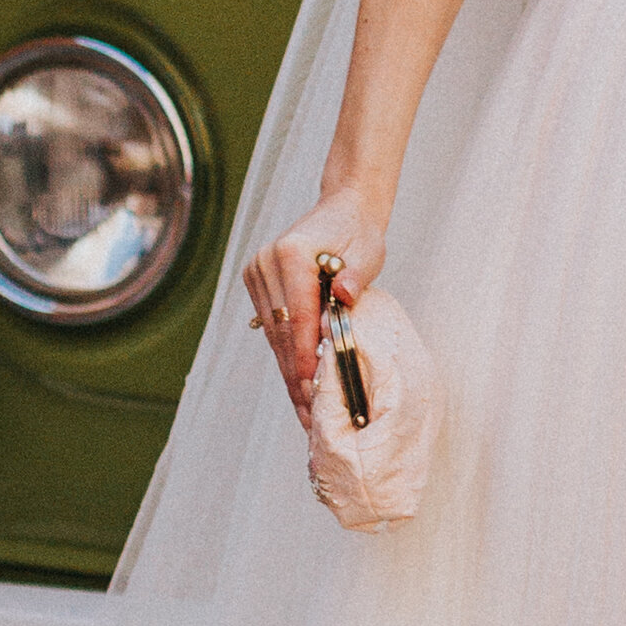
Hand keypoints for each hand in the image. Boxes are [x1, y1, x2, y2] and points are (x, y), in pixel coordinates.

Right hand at [244, 184, 386, 420]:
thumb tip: (342, 296)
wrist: (342, 210)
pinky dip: (286, 354)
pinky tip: (297, 383)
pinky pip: (272, 327)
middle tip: (309, 415)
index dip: (305, 355)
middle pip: (281, 331)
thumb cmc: (359, 234)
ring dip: (288, 371)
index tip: (312, 389)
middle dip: (295, 375)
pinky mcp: (257, 282)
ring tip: (304, 409)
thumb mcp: (367, 253)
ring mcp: (257, 272)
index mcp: (291, 253)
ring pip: (273, 334)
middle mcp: (266, 262)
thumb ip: (354, 277)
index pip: (297, 315)